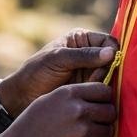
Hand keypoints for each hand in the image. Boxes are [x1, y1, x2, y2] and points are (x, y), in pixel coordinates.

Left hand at [0, 29, 117, 116]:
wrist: (23, 96)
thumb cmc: (36, 72)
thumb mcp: (58, 59)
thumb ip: (84, 56)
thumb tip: (111, 53)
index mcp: (82, 39)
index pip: (108, 42)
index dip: (112, 52)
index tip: (106, 63)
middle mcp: (89, 54)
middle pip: (113, 60)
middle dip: (108, 70)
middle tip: (94, 79)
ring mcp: (90, 72)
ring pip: (111, 76)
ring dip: (103, 83)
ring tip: (87, 87)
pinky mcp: (88, 89)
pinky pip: (104, 90)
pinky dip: (100, 93)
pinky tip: (88, 96)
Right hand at [0, 81, 114, 136]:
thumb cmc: (31, 126)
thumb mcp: (48, 100)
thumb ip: (73, 95)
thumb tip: (99, 92)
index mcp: (69, 93)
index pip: (104, 90)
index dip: (103, 100)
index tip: (98, 107)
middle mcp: (78, 110)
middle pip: (110, 111)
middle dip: (104, 119)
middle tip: (92, 126)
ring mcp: (82, 131)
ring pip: (108, 132)